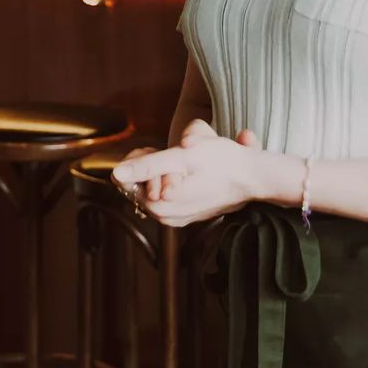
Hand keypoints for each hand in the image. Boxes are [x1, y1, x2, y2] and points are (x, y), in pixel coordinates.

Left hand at [111, 121, 276, 226]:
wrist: (253, 178)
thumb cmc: (221, 162)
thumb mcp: (182, 157)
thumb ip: (147, 166)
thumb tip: (114, 173)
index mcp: (158, 204)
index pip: (124, 178)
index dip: (137, 158)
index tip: (156, 149)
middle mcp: (162, 216)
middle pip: (136, 183)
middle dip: (149, 164)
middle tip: (172, 154)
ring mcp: (173, 218)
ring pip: (151, 187)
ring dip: (160, 171)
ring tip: (183, 163)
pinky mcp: (184, 216)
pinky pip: (165, 194)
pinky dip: (170, 180)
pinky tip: (188, 173)